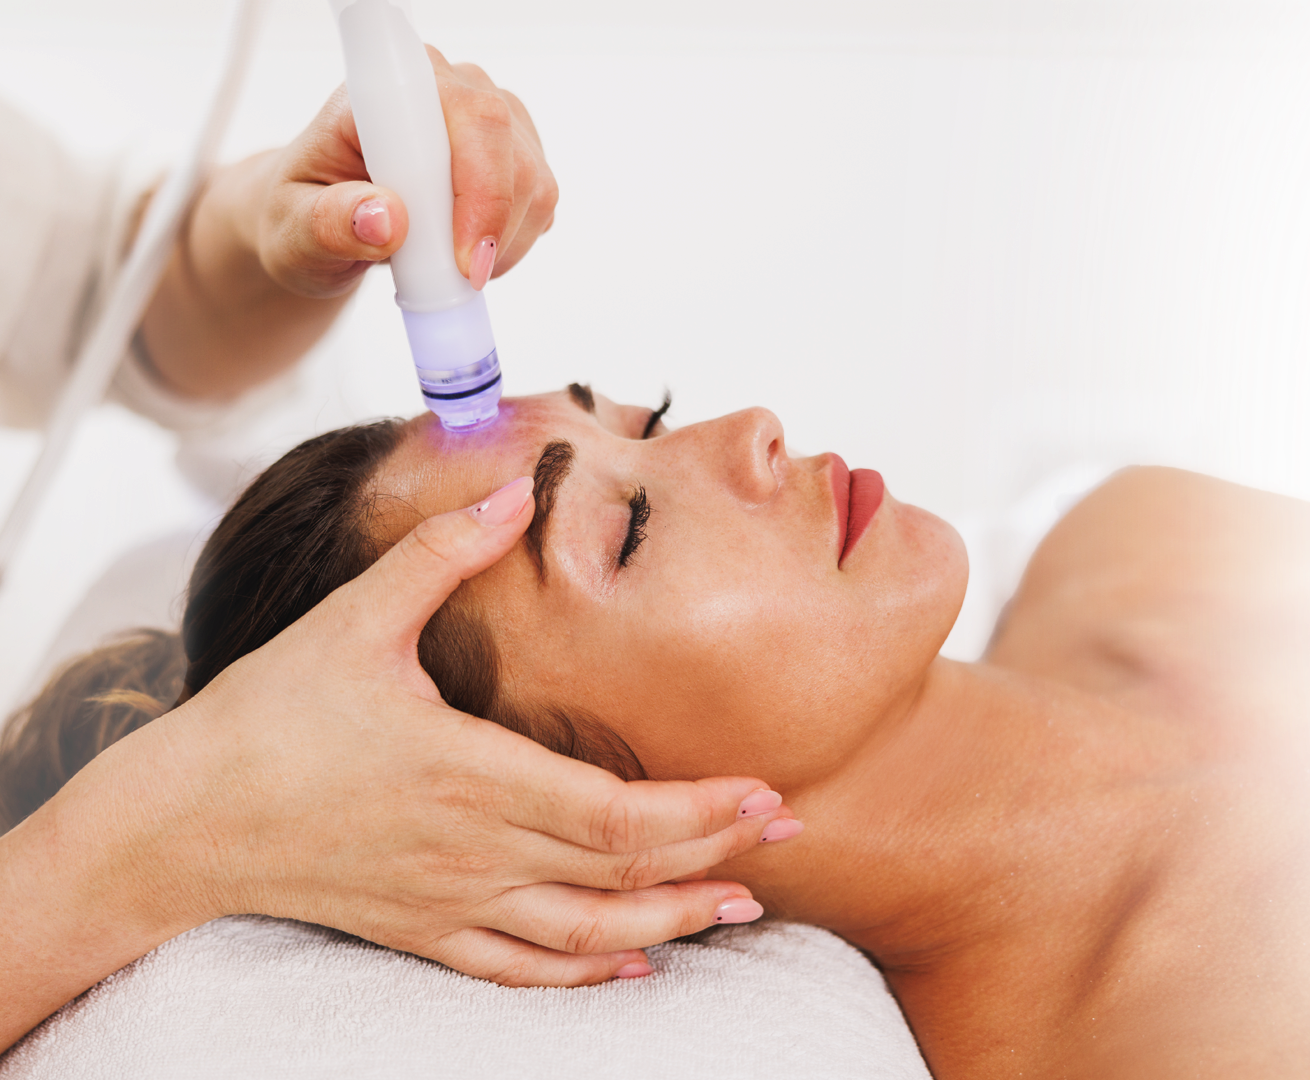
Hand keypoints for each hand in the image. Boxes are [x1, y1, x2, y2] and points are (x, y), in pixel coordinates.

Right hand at [149, 475, 791, 984]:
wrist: (179, 822)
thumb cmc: (266, 717)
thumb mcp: (353, 620)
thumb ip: (441, 551)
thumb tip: (516, 481)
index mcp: (468, 774)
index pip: (615, 811)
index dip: (700, 810)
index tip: (763, 790)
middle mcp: (472, 851)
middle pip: (621, 871)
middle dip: (715, 855)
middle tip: (788, 833)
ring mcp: (449, 903)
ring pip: (586, 935)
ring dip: (673, 922)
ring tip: (743, 906)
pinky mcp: (423, 932)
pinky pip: (521, 971)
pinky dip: (588, 972)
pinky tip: (637, 961)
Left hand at [258, 46, 555, 297]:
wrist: (321, 219)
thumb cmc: (305, 213)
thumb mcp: (293, 230)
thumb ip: (329, 223)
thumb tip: (384, 218)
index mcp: (390, 92)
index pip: (462, 115)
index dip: (475, 189)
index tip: (462, 260)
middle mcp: (447, 90)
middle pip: (508, 150)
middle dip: (493, 229)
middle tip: (457, 279)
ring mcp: (489, 120)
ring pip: (533, 183)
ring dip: (501, 243)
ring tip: (447, 267)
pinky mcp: (515, 154)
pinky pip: (541, 205)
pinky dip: (511, 244)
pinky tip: (467, 252)